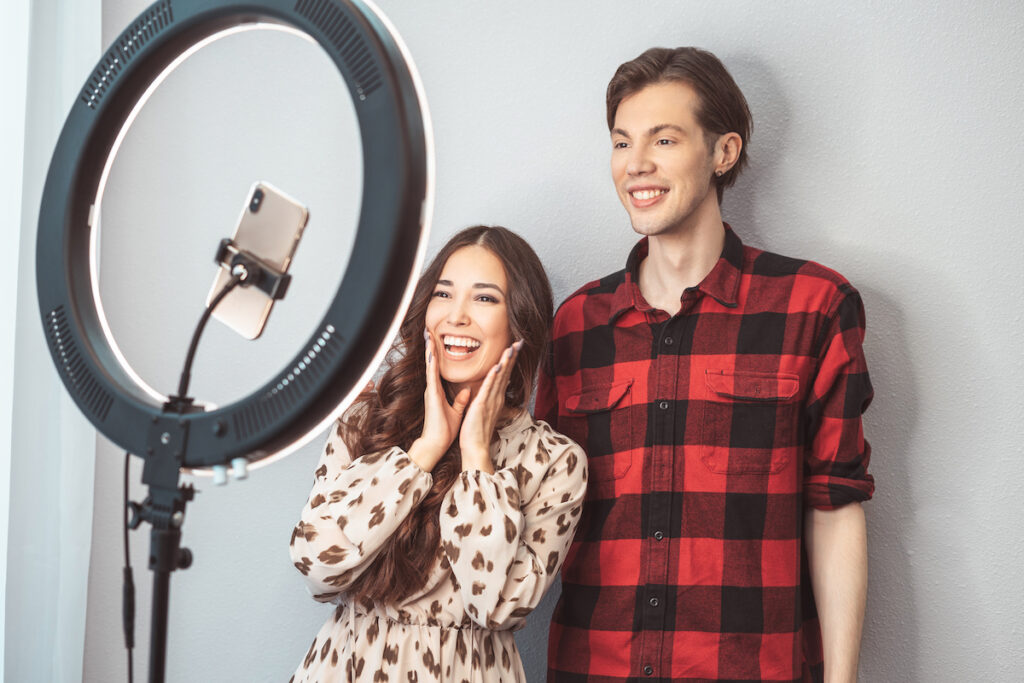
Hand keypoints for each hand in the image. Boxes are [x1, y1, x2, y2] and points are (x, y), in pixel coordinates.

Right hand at [409, 330, 470, 471]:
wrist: (436, 443)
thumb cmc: (445, 430)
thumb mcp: (456, 411)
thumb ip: (460, 400)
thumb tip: (466, 391)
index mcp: (438, 391)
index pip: (438, 368)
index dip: (437, 354)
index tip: (436, 340)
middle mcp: (433, 388)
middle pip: (432, 362)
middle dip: (430, 346)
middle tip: (428, 330)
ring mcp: (431, 391)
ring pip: (430, 366)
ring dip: (429, 350)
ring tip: (428, 335)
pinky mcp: (432, 396)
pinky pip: (432, 377)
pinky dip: (432, 365)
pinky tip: (431, 354)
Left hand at [459, 340, 521, 472]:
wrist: (475, 447)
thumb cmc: (476, 430)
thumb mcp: (482, 410)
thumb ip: (486, 398)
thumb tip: (488, 389)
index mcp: (495, 398)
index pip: (504, 375)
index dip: (509, 360)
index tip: (514, 347)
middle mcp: (496, 398)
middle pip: (506, 373)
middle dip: (512, 357)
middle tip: (519, 342)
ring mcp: (491, 401)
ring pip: (500, 378)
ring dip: (506, 363)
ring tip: (511, 348)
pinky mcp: (482, 406)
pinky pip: (489, 389)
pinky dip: (494, 377)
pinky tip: (497, 366)